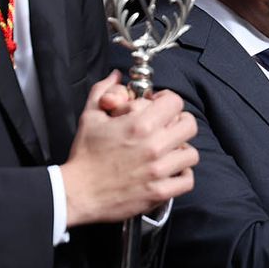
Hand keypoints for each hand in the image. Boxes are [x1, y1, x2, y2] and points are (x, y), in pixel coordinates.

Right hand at [60, 74, 198, 226]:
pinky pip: (187, 181)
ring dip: (181, 151)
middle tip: (167, 128)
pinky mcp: (159, 192)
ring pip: (191, 153)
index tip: (159, 107)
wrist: (77, 192)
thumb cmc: (84, 155)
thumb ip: (104, 91)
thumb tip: (116, 75)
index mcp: (139, 125)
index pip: (175, 102)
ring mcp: (158, 171)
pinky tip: (170, 172)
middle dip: (180, 123)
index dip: (168, 101)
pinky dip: (182, 176)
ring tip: (168, 152)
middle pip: (189, 125)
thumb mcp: (91, 116)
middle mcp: (153, 146)